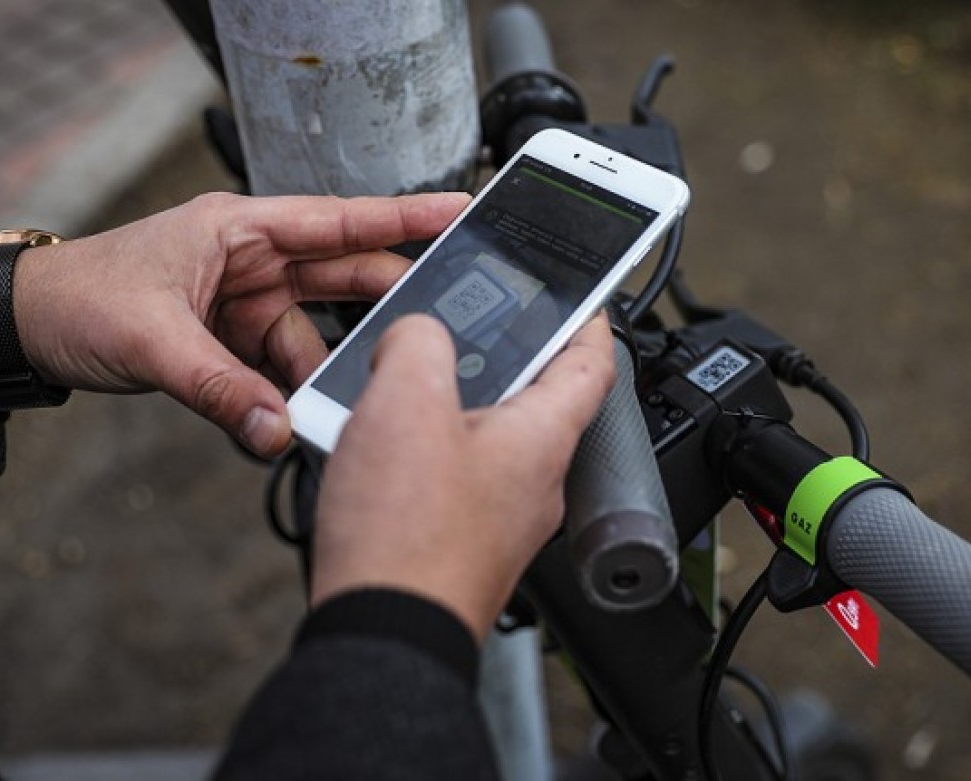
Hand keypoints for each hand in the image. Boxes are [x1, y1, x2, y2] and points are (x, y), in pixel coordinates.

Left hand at [11, 192, 468, 456]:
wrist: (26, 329)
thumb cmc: (79, 298)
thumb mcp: (151, 339)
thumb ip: (218, 387)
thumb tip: (275, 430)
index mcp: (241, 229)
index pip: (341, 220)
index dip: (405, 217)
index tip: (461, 215)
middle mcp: (254, 263)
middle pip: (344, 279)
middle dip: (386, 305)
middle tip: (434, 328)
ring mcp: (247, 305)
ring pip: (314, 339)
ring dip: (319, 378)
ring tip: (321, 413)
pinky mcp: (234, 343)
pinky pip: (279, 372)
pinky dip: (284, 399)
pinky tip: (282, 422)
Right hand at [310, 313, 614, 641]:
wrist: (384, 635)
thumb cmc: (408, 535)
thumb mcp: (404, 399)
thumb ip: (417, 343)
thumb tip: (417, 336)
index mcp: (542, 437)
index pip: (592, 364)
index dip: (589, 322)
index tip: (580, 301)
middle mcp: (535, 483)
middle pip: (531, 401)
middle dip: (494, 363)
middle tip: (456, 336)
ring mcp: (502, 521)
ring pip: (484, 444)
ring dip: (444, 413)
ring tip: (393, 395)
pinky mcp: (466, 549)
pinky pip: (453, 485)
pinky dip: (422, 460)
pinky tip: (377, 458)